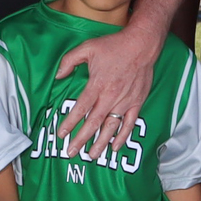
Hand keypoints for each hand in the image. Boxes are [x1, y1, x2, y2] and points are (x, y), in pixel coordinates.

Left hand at [58, 19, 158, 160]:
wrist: (142, 45)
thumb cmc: (114, 46)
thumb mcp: (87, 47)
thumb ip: (69, 61)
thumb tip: (58, 76)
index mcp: (97, 84)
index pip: (80, 108)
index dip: (70, 122)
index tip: (61, 134)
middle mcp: (111, 96)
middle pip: (93, 122)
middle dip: (81, 139)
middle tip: (71, 152)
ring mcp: (125, 101)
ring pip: (111, 127)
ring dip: (100, 143)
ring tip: (92, 155)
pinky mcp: (137, 102)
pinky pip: (129, 123)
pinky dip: (122, 136)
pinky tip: (115, 146)